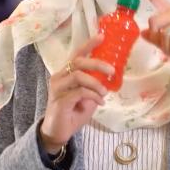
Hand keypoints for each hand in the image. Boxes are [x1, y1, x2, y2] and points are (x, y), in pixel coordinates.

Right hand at [39, 34, 114, 151]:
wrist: (58, 132)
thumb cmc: (72, 113)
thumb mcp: (87, 97)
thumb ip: (94, 85)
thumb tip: (109, 77)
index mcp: (66, 74)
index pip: (76, 54)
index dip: (88, 44)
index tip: (102, 36)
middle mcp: (59, 77)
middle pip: (78, 62)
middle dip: (97, 64)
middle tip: (112, 71)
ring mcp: (57, 89)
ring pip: (78, 76)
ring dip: (96, 83)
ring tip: (104, 92)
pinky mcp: (60, 101)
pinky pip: (79, 92)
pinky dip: (93, 95)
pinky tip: (99, 102)